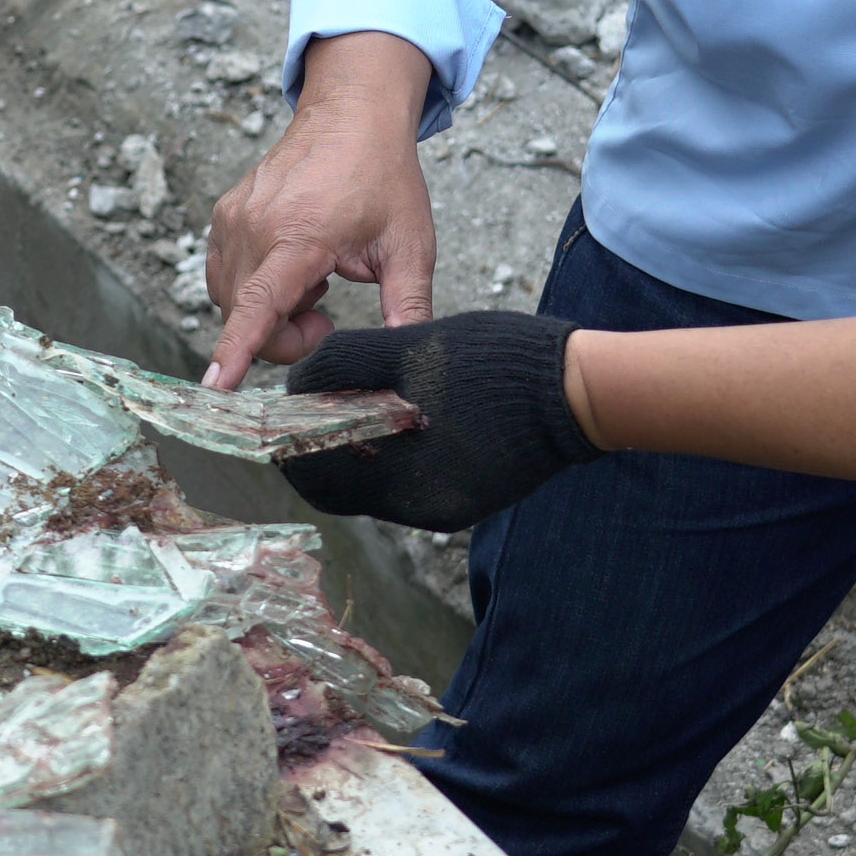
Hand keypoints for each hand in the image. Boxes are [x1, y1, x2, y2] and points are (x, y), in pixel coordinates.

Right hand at [202, 30, 436, 386]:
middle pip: (245, 315)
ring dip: (268, 310)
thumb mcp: (409, 245)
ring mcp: (233, 218)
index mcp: (300, 235)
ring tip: (314, 282)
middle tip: (326, 315)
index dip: (237, 349)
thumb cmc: (383, 175)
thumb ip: (410, 305)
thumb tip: (413, 357)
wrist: (352, 114)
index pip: (259, 304)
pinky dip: (253, 287)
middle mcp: (255, 226)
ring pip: (230, 299)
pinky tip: (292, 267)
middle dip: (283, 336)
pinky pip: (224, 275)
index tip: (213, 386)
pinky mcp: (224, 215)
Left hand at [273, 313, 598, 530]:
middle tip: (314, 412)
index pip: (312, 476)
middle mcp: (413, 506)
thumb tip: (298, 384)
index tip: (285, 413)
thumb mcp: (410, 346)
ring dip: (352, 456)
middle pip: (335, 490)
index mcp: (396, 473)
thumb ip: (344, 365)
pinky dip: (390, 461)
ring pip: (368, 489)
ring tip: (360, 410)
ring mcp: (439, 509)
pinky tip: (402, 423)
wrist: (570, 392)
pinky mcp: (463, 504)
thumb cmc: (490, 360)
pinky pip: (405, 488)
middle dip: (316, 454)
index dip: (289, 445)